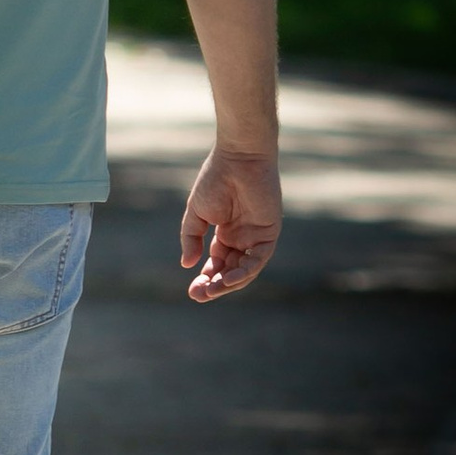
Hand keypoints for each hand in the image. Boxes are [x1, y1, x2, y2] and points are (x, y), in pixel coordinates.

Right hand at [180, 146, 279, 300]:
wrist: (238, 159)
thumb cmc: (215, 180)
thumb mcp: (197, 213)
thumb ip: (191, 238)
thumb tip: (187, 264)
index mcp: (226, 232)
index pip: (218, 262)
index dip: (206, 277)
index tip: (192, 291)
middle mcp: (242, 237)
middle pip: (230, 270)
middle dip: (215, 285)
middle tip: (198, 295)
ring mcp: (256, 236)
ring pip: (245, 270)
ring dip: (228, 283)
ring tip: (211, 290)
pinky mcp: (268, 233)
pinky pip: (258, 259)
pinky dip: (244, 271)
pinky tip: (228, 278)